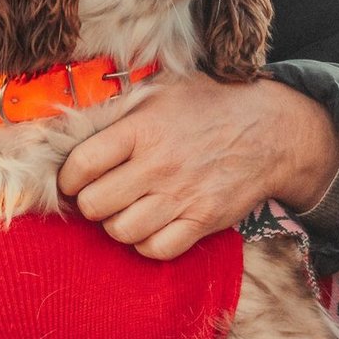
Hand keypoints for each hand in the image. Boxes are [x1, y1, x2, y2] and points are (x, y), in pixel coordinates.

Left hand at [57, 76, 338, 260]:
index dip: (68, 179)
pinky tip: (151, 225)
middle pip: (95, 205)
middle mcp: (158, 164)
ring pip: (121, 231)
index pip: (81, 165)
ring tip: (127, 209)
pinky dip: (146, 243)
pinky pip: (157, 250)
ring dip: (117, 224)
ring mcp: (181, 196)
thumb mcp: (164, 88)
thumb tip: (75, 116)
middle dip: (92, 202)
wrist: (269, 129)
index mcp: (142, 129)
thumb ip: (121, 104)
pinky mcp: (203, 220)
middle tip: (103, 194)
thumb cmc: (210, 104)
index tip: (74, 180)